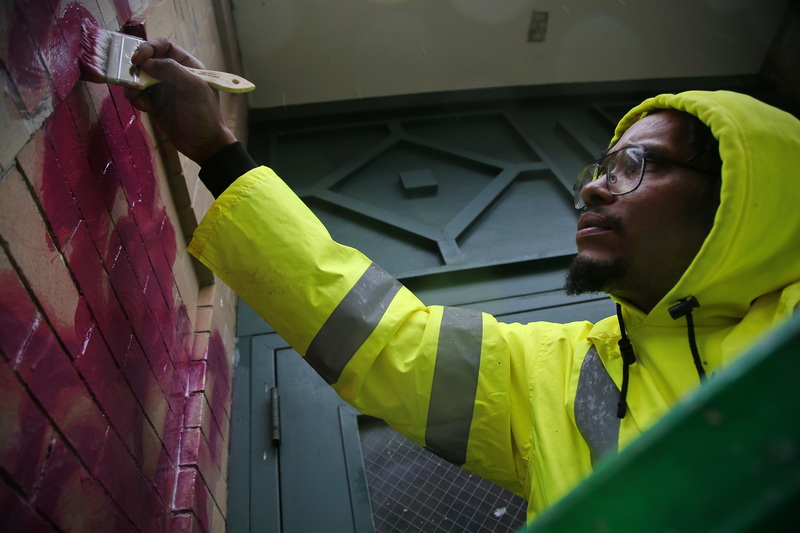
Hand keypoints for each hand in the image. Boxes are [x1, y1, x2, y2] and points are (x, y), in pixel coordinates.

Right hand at [124, 38, 236, 164]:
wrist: (204, 145)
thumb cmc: (205, 114)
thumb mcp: (194, 88)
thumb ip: (172, 70)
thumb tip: (146, 62)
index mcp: (187, 65)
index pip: (164, 46)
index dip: (150, 48)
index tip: (139, 58)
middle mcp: (173, 74)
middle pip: (147, 60)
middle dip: (137, 67)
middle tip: (131, 78)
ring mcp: (162, 89)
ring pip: (139, 78)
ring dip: (133, 84)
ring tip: (135, 95)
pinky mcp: (154, 104)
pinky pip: (138, 95)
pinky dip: (136, 98)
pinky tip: (143, 106)